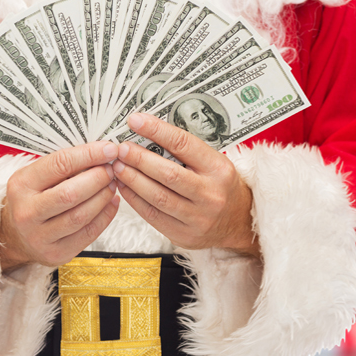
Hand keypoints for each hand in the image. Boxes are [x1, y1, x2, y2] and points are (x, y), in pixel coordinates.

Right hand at [0, 141, 119, 270]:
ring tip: (112, 184)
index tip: (108, 149)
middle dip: (97, 178)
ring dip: (103, 197)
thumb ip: (63, 165)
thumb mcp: (35, 176)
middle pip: (70, 193)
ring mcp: (40, 237)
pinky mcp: (56, 253)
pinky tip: (111, 203)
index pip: (59, 164)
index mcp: (21, 186)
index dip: (88, 155)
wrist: (14, 236)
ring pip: (81, 216)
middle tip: (111, 169)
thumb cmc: (30, 200)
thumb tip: (100, 152)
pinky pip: (88, 233)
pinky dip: (106, 215)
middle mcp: (27, 213)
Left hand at [113, 113, 258, 256]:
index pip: (184, 144)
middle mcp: (210, 194)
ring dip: (132, 179)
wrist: (238, 223)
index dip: (156, 131)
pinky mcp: (183, 234)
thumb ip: (185, 151)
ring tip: (117, 166)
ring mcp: (197, 218)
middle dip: (139, 158)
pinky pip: (152, 215)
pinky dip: (134, 199)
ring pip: (157, 196)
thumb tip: (148, 132)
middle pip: (168, 173)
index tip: (136, 121)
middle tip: (121, 148)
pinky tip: (124, 186)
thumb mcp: (214, 163)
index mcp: (218, 169)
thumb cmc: (221, 186)